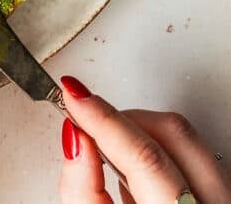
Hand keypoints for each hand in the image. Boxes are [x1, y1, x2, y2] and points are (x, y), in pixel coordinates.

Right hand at [58, 75, 230, 202]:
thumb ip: (84, 192)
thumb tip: (74, 140)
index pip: (143, 155)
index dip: (101, 118)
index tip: (71, 92)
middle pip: (170, 131)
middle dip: (119, 118)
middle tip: (82, 115)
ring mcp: (225, 198)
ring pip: (185, 136)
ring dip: (140, 132)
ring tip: (108, 153)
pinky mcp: (223, 193)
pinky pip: (195, 156)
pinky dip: (160, 153)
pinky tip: (136, 175)